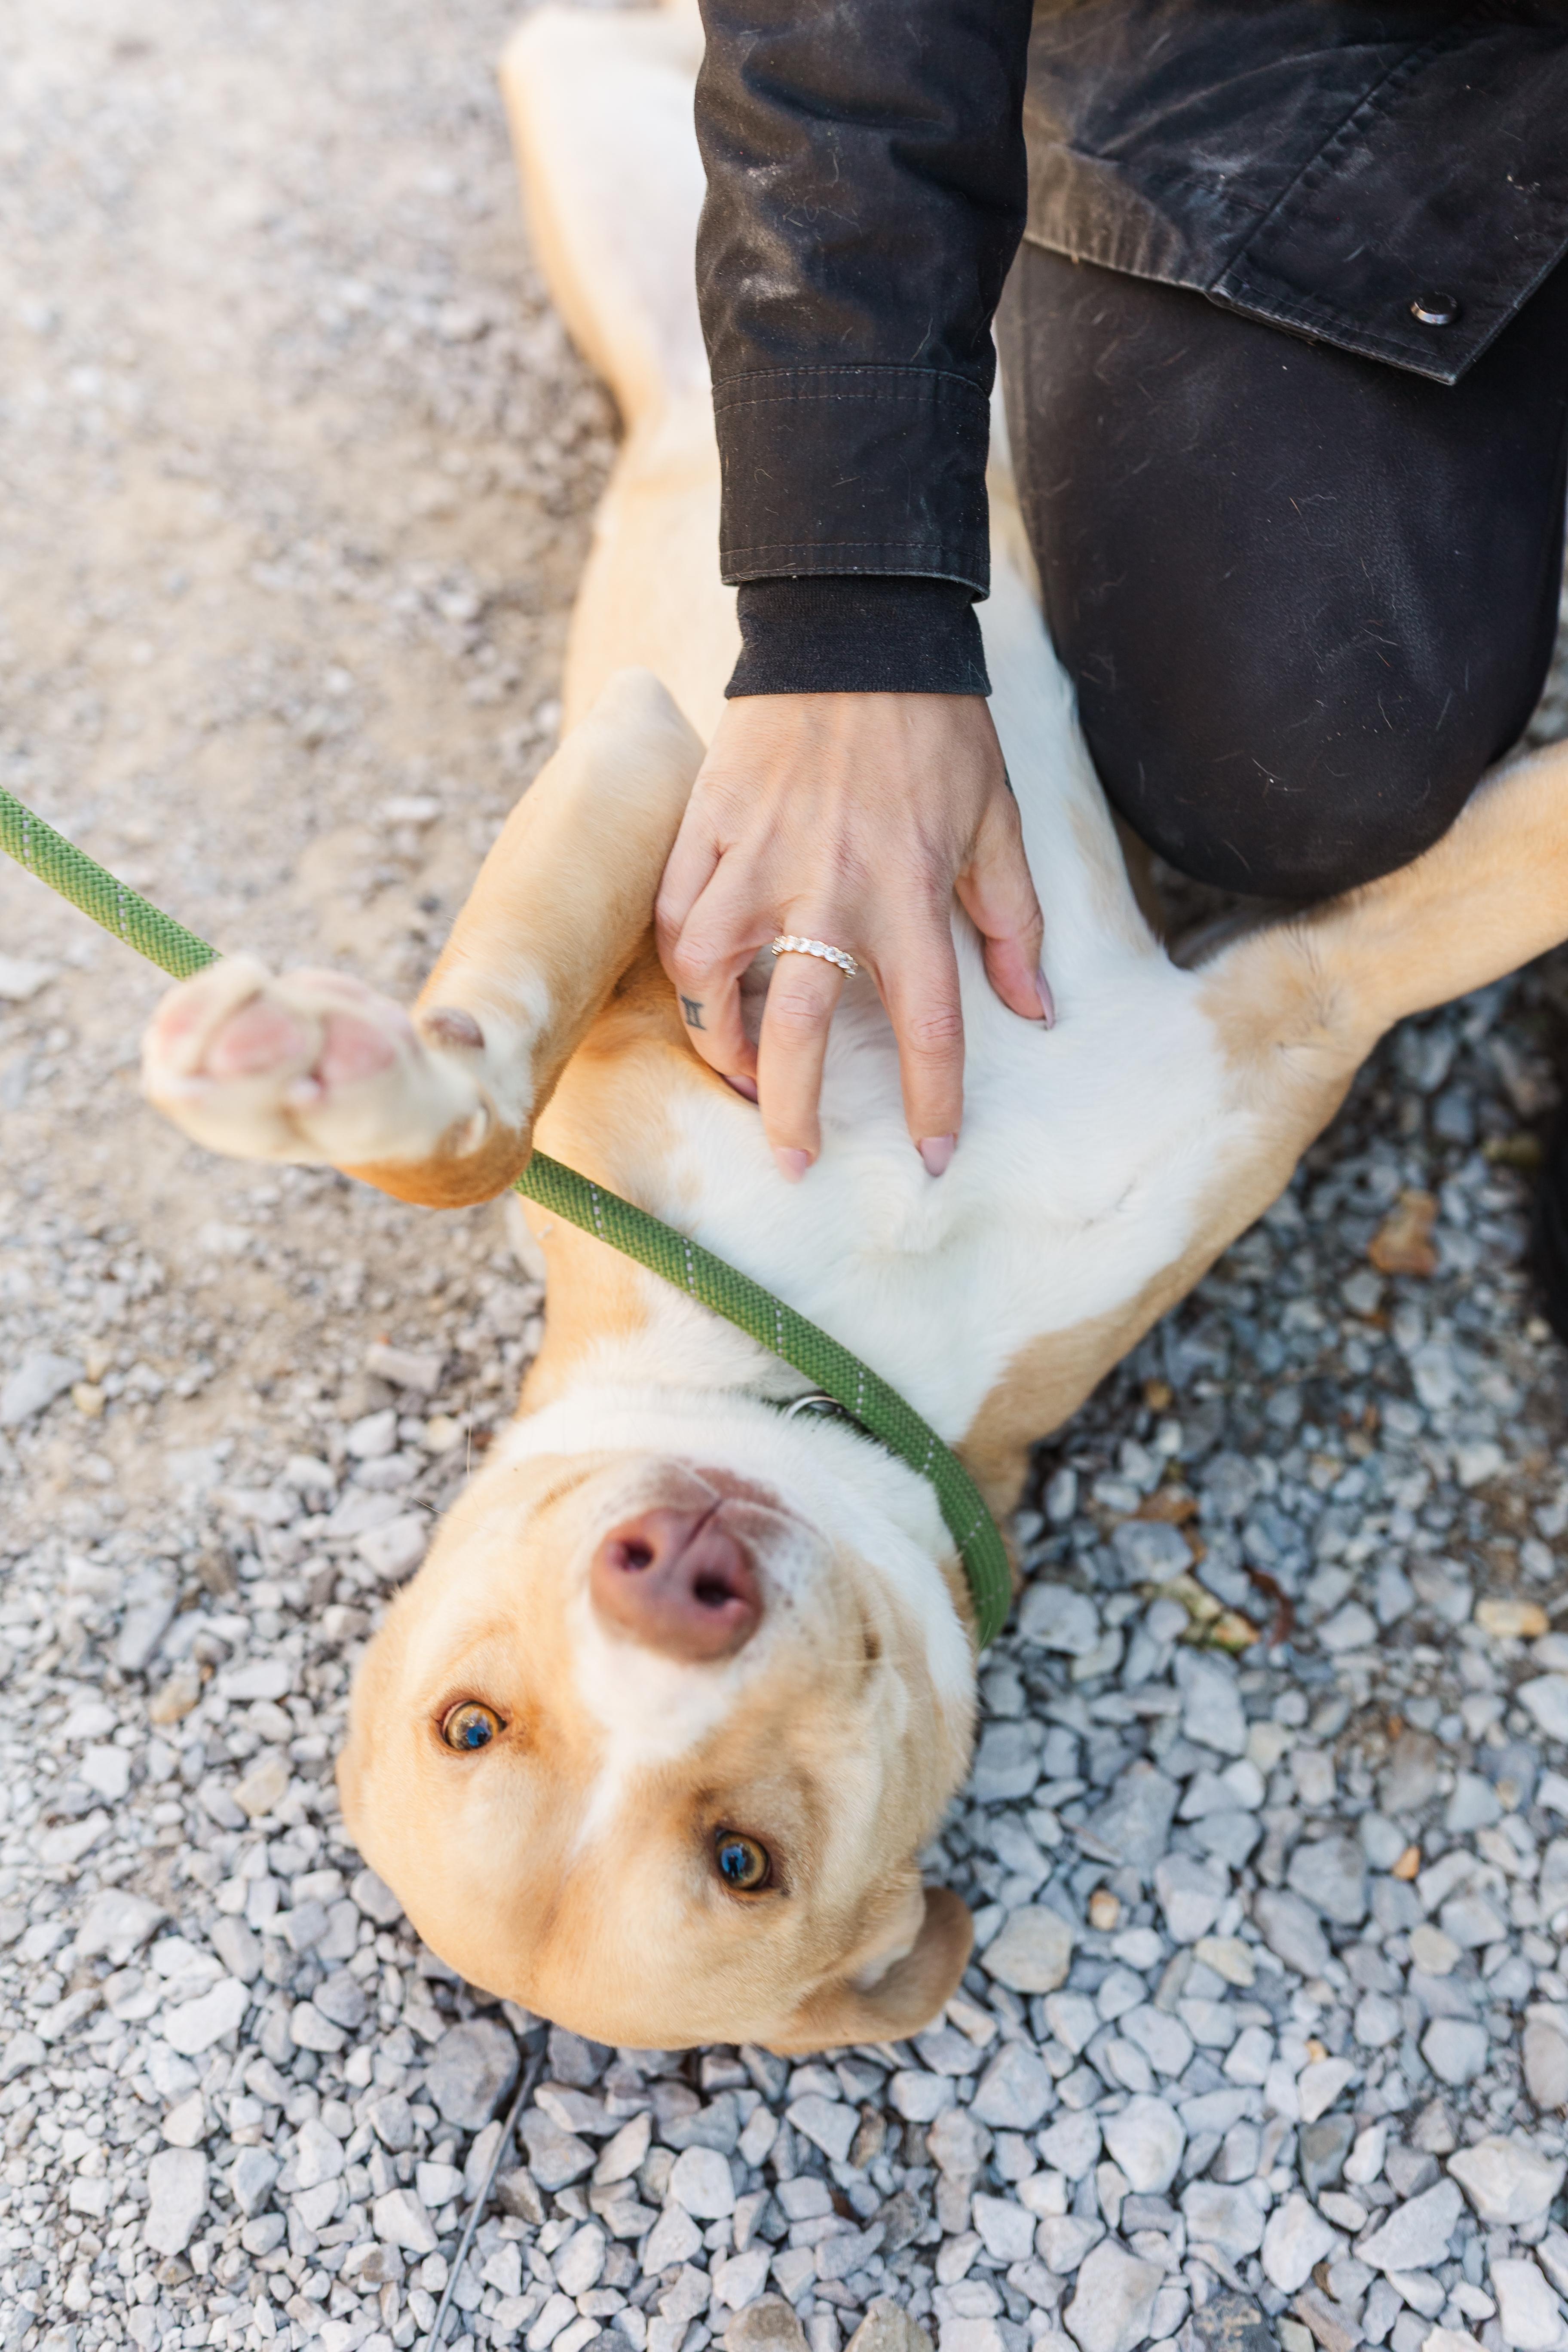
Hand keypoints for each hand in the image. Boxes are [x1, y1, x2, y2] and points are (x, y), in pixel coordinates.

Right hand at [655, 692, 1048, 1180]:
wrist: (857, 630)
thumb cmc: (935, 730)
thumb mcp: (998, 822)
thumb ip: (1014, 921)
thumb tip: (1036, 1008)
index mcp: (910, 895)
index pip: (927, 1029)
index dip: (932, 1105)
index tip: (930, 1160)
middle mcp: (827, 891)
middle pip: (797, 1033)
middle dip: (793, 1113)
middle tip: (793, 1161)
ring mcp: (756, 859)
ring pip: (711, 981)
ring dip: (720, 1041)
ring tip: (738, 1069)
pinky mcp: (707, 826)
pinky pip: (677, 917)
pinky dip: (684, 964)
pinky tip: (702, 985)